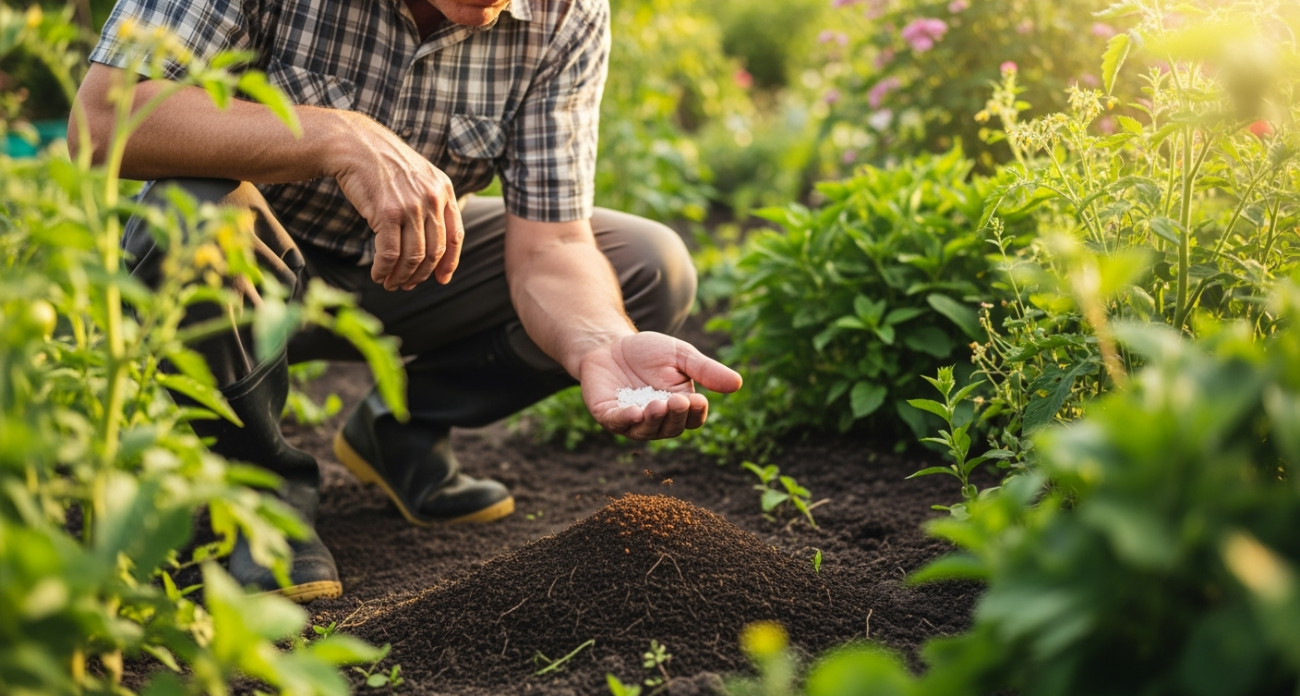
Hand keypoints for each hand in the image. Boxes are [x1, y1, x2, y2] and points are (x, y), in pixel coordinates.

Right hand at [329, 112, 463, 290]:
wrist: (354, 144)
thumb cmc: (382, 164)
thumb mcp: (418, 176)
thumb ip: (431, 202)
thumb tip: (433, 242)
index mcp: (444, 190)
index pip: (455, 237)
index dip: (449, 263)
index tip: (441, 279)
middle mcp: (432, 199)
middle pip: (434, 252)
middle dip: (421, 275)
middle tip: (407, 285)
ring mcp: (411, 206)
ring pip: (413, 257)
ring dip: (402, 277)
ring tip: (391, 283)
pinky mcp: (387, 214)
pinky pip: (390, 254)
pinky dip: (384, 270)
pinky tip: (378, 275)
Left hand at [579, 332, 742, 440]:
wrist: (610, 343)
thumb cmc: (649, 352)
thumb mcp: (681, 355)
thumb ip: (705, 369)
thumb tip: (738, 383)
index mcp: (678, 407)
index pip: (692, 418)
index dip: (696, 412)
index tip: (698, 400)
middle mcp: (657, 420)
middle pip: (672, 427)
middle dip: (675, 416)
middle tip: (678, 400)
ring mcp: (631, 421)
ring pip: (646, 430)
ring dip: (653, 420)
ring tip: (658, 405)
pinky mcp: (608, 415)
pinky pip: (618, 423)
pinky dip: (626, 420)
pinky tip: (634, 412)